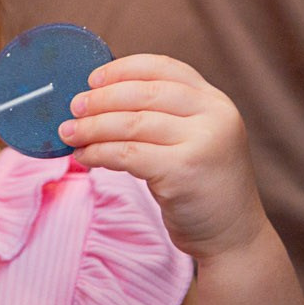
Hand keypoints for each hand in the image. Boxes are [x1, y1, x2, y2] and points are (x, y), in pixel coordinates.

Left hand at [59, 54, 267, 259]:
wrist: (234, 236)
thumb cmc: (203, 186)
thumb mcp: (196, 139)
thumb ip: (165, 115)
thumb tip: (100, 98)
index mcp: (215, 101)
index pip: (164, 68)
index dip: (124, 69)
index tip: (93, 78)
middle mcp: (213, 116)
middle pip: (144, 94)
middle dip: (101, 99)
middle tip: (74, 108)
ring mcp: (201, 143)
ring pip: (132, 124)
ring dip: (92, 127)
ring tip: (69, 134)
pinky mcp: (183, 172)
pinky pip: (128, 154)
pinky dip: (100, 153)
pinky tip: (85, 157)